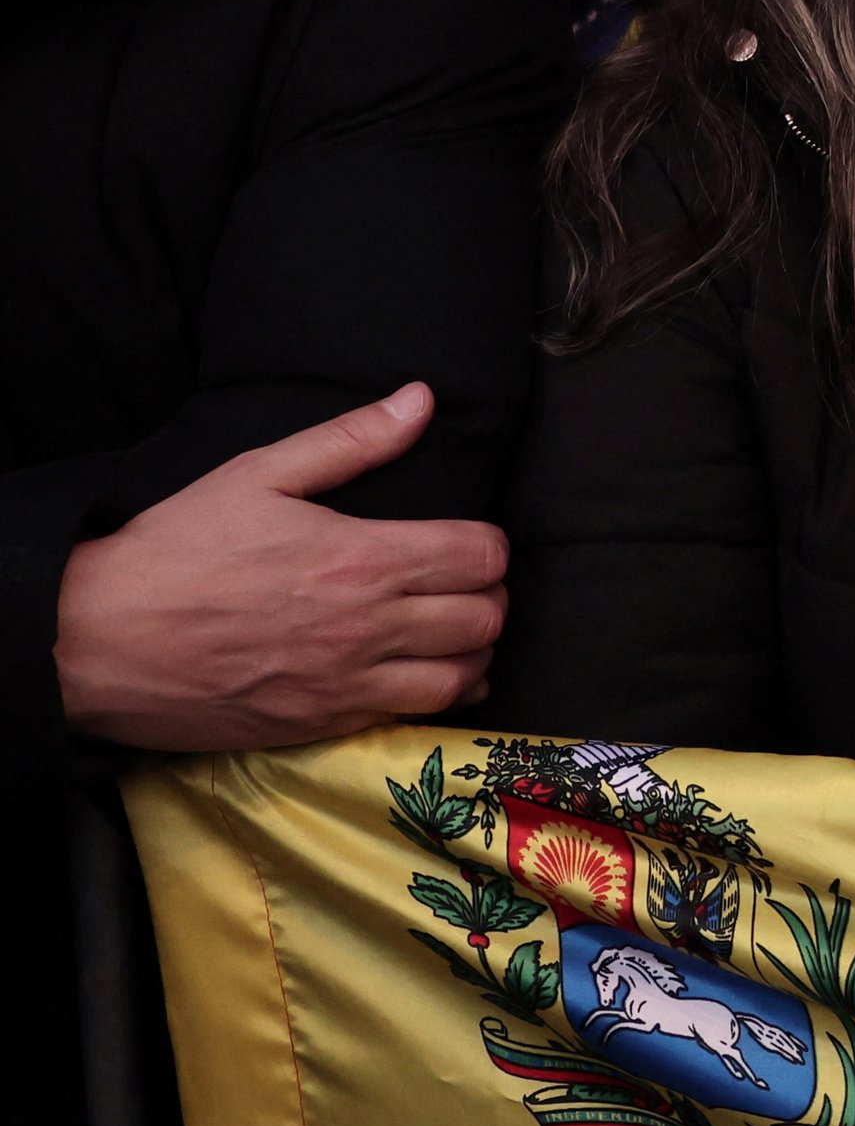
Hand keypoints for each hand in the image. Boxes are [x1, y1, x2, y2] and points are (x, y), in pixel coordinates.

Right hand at [55, 386, 508, 751]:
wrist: (96, 643)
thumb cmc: (173, 552)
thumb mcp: (257, 474)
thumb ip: (350, 439)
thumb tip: (419, 399)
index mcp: (362, 559)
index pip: (481, 556)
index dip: (487, 545)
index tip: (468, 541)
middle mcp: (367, 627)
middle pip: (484, 618)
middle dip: (488, 597)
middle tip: (463, 586)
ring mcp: (345, 684)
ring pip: (459, 678)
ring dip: (470, 652)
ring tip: (451, 632)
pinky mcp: (320, 726)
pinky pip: (409, 717)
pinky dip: (430, 696)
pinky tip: (417, 675)